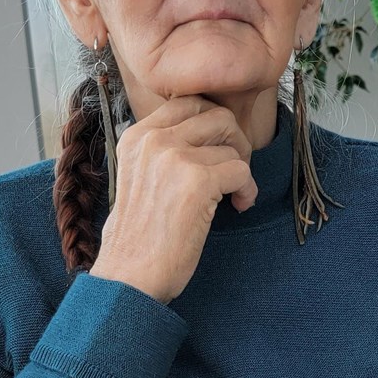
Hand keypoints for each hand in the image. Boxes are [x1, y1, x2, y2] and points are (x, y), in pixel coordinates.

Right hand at [90, 94, 256, 302]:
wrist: (130, 275)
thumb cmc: (140, 237)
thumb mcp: (140, 177)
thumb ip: (164, 151)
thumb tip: (208, 137)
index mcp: (137, 136)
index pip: (188, 102)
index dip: (214, 124)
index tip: (218, 149)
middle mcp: (153, 140)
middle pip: (217, 115)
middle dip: (236, 141)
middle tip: (234, 170)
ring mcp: (174, 157)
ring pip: (232, 146)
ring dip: (242, 171)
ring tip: (234, 196)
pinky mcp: (197, 181)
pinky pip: (241, 171)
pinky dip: (247, 190)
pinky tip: (239, 206)